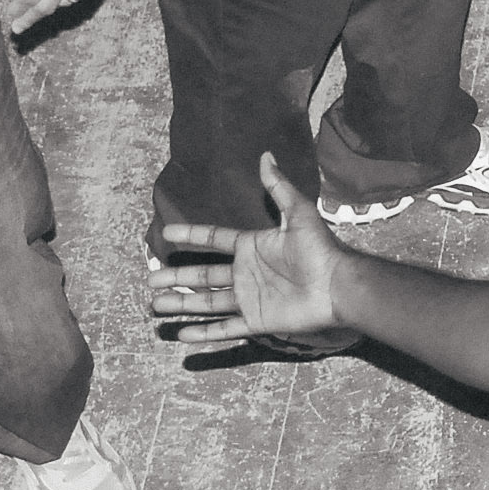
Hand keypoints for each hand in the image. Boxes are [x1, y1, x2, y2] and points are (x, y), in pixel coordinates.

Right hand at [148, 153, 346, 340]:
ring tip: (155, 304)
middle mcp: (246, 273)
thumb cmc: (320, 251)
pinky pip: (226, 329)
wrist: (338, 287)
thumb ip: (279, 188)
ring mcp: (250, 298)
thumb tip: (266, 155)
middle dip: (176, 277)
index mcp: (252, 247)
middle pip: (203, 276)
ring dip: (182, 304)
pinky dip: (204, 333)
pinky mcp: (258, 321)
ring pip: (207, 303)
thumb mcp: (298, 214)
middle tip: (150, 279)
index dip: (191, 236)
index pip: (214, 239)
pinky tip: (181, 335)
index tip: (165, 235)